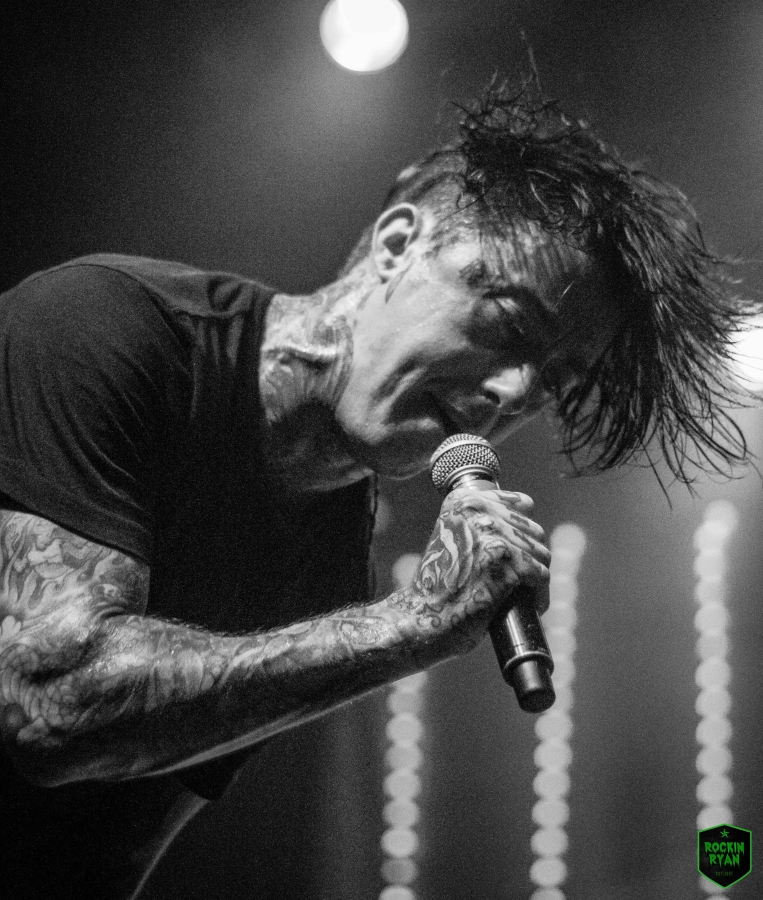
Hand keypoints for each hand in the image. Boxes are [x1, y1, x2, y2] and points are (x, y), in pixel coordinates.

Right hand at [388, 488, 549, 664]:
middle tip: (521, 579)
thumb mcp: (456, 536)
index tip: (516, 553)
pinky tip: (533, 605)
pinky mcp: (506, 562)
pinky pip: (541, 575)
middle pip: (533, 530)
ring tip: (526, 593)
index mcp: (463, 501)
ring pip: (540, 552)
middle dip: (532, 557)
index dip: (522, 531)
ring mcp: (492, 535)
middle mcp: (477, 512)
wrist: (423, 616)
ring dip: (537, 577)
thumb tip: (528, 504)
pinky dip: (540, 594)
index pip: (520, 503)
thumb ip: (484, 518)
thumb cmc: (440, 583)